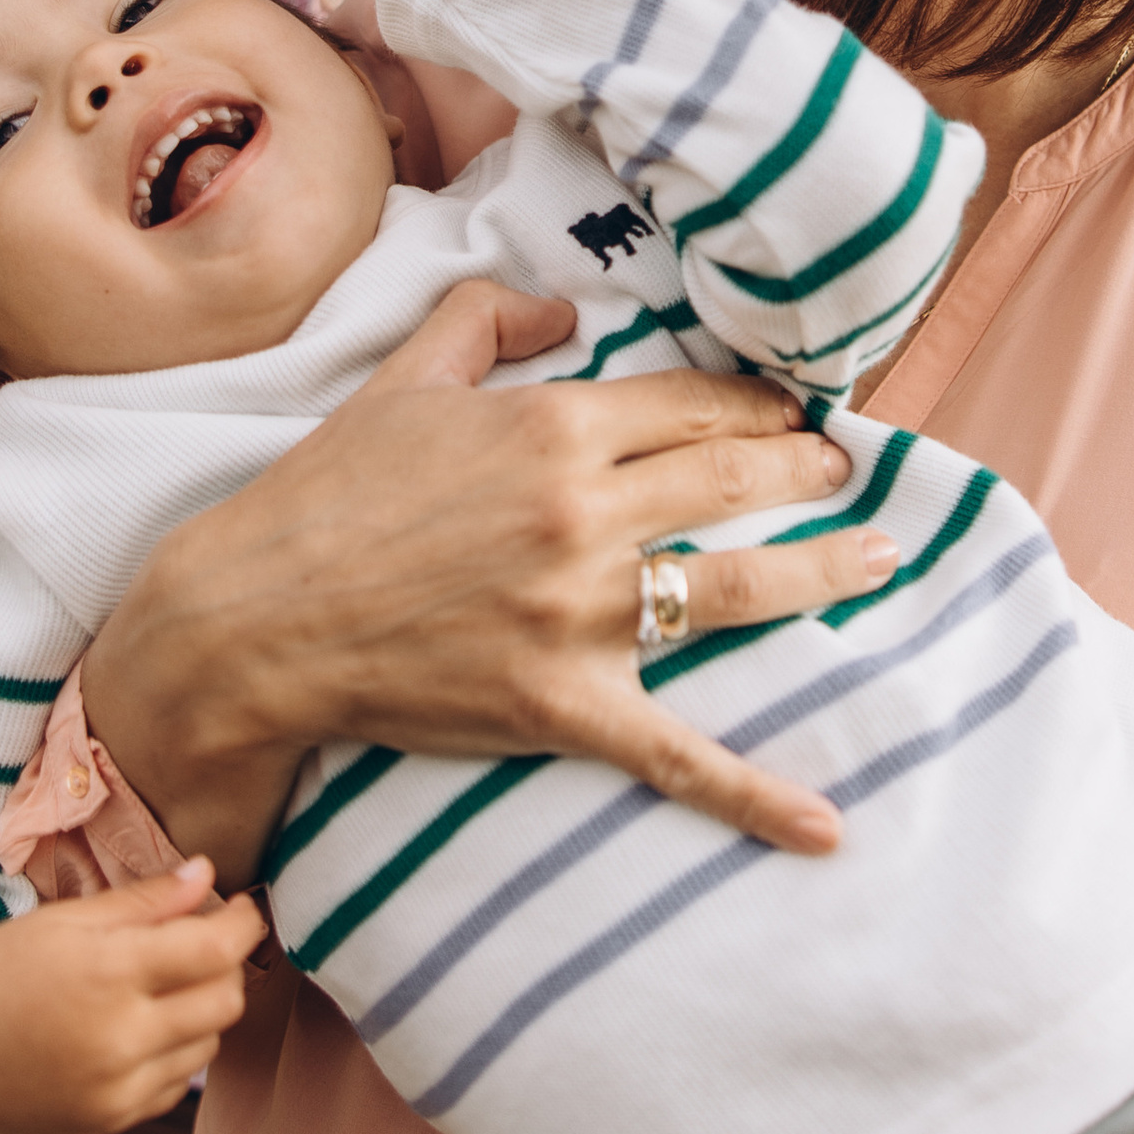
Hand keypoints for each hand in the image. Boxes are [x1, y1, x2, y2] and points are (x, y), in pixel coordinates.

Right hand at [0, 861, 261, 1133]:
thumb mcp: (66, 921)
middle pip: (224, 1000)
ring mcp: (115, 1089)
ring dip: (199, 1012)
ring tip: (159, 987)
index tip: (243, 907)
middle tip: (201, 943)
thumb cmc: (1, 969)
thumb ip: (145, 902)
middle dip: (225, 966)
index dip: (242, 924)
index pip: (214, 950)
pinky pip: (176, 1084)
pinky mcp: (110, 1122)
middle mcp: (117, 1038)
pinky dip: (171, 1054)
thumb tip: (208, 873)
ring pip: (207, 1045)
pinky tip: (135, 1031)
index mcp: (106, 973)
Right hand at [83, 279, 892, 885]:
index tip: (794, 410)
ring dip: (824, 571)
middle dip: (807, 469)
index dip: (757, 403)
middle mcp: (582, 509)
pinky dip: (755, 795)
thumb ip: (487, 321)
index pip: (693, 402)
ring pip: (735, 586)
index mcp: (552, 423)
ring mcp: (579, 611)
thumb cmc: (323, 493)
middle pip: (734, 480)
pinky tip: (826, 826)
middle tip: (851, 469)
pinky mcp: (562, 704)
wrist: (253, 616)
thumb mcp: (403, 377)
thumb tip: (562, 307)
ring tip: (880, 558)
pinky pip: (677, 754)